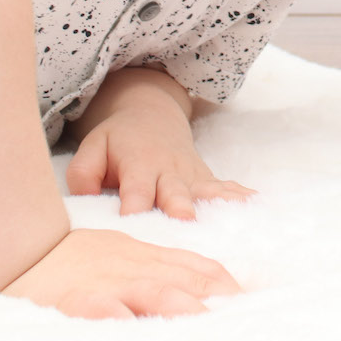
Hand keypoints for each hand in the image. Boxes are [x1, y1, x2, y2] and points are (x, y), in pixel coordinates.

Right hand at [2, 227, 239, 318]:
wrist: (28, 245)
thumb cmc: (77, 259)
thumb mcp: (126, 255)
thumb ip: (161, 270)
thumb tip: (197, 293)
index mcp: (147, 257)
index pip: (196, 268)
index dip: (224, 283)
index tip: (250, 296)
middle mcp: (134, 267)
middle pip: (182, 282)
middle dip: (213, 298)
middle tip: (241, 313)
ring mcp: (107, 281)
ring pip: (150, 291)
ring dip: (179, 306)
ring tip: (203, 321)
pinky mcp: (75, 297)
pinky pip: (97, 307)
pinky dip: (115, 315)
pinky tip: (127, 323)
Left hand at [66, 107, 253, 219]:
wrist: (151, 114)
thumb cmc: (117, 140)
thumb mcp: (91, 148)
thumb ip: (83, 174)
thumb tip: (87, 198)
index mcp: (138, 164)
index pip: (136, 190)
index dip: (134, 208)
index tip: (133, 225)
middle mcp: (168, 170)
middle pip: (175, 193)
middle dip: (180, 208)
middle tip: (185, 221)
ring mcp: (191, 175)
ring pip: (205, 192)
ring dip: (217, 206)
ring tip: (232, 219)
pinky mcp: (205, 179)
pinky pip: (225, 188)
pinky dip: (240, 197)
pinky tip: (257, 205)